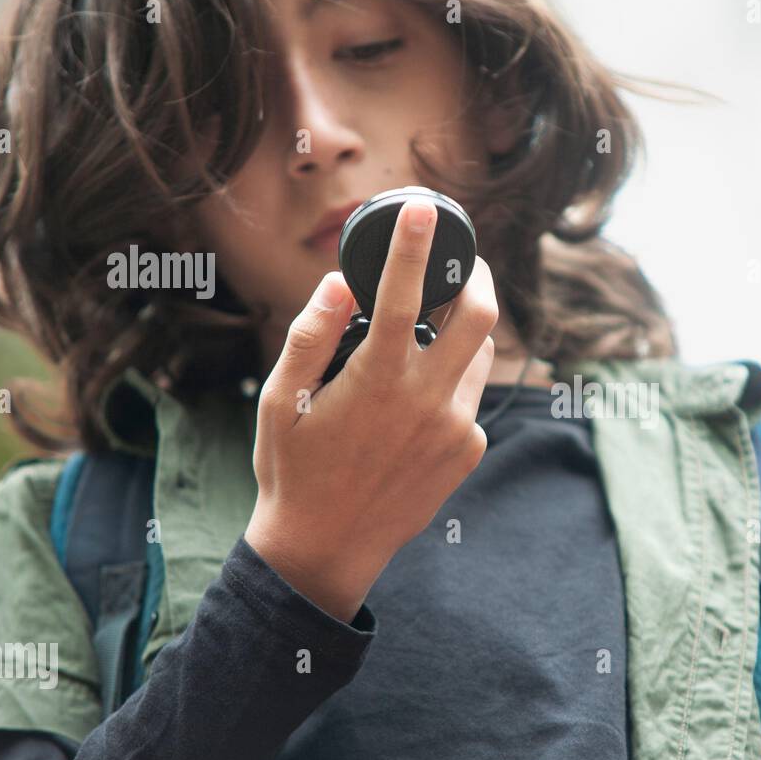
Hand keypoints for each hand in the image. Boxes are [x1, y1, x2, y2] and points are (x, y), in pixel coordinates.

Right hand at [244, 200, 497, 622]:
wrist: (327, 550)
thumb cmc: (293, 471)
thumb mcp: (279, 401)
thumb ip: (311, 336)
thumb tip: (339, 283)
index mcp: (379, 381)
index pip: (406, 295)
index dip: (415, 245)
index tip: (425, 209)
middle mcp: (430, 402)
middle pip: (481, 317)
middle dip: (477, 278)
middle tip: (463, 264)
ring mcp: (457, 429)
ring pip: (476, 358)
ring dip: (458, 336)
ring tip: (422, 340)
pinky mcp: (469, 451)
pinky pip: (468, 399)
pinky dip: (447, 386)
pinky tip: (411, 409)